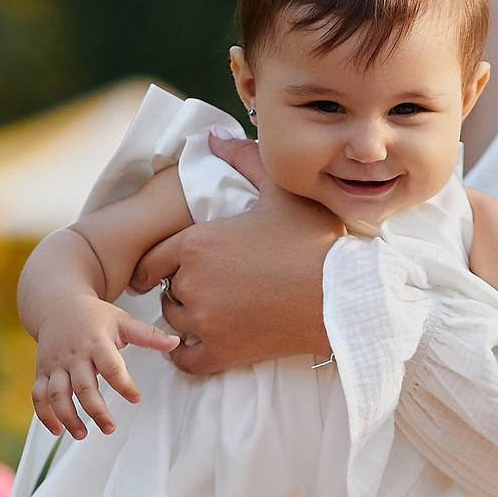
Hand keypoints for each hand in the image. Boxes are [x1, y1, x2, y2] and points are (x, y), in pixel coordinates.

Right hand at [33, 293, 177, 438]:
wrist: (58, 304)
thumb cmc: (94, 317)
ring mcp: (55, 364)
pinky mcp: (42, 371)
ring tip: (82, 434)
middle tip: (109, 427)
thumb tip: (176, 342)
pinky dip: (44, 414)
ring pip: (57, 394)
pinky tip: (56, 430)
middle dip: (95, 409)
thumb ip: (148, 334)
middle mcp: (74, 355)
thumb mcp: (122, 321)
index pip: (111, 366)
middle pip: (82, 385)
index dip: (124, 384)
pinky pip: (38, 395)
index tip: (136, 398)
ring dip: (68, 416)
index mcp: (96, 342)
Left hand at [129, 134, 340, 374]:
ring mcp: (205, 322)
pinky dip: (186, 353)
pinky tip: (200, 343)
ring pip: (174, 321)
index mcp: (198, 243)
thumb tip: (212, 138)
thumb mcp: (280, 191)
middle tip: (210, 283)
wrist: (343, 297)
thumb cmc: (313, 242)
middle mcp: (192, 283)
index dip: (161, 261)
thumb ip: (243, 158)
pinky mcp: (221, 353)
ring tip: (214, 308)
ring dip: (186, 316)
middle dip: (182, 285)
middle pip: (167, 288)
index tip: (170, 265)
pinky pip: (184, 359)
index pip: (154, 257)